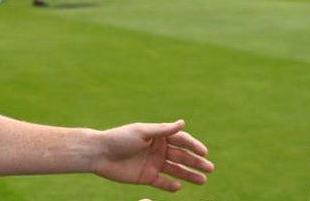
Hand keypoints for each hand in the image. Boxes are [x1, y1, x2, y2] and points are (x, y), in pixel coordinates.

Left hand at [91, 120, 213, 191]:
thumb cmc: (119, 138)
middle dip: (196, 162)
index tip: (205, 153)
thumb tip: (183, 122)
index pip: (181, 140)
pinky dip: (170, 185)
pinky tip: (179, 187)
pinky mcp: (145, 177)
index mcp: (158, 135)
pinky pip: (162, 182)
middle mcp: (158, 149)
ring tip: (203, 181)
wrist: (99, 154)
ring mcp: (153, 163)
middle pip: (181, 156)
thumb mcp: (142, 132)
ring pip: (175, 170)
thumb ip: (163, 130)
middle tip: (210, 169)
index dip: (194, 146)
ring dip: (189, 175)